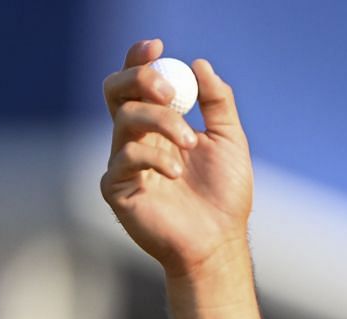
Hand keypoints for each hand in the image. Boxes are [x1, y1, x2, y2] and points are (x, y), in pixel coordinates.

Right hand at [100, 40, 253, 278]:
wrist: (220, 241)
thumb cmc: (225, 196)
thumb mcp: (229, 141)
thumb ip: (218, 102)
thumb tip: (200, 65)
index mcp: (159, 124)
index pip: (138, 83)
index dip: (140, 60)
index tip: (157, 47)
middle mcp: (136, 139)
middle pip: (117, 90)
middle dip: (141, 79)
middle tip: (170, 92)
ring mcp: (123, 162)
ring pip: (125, 119)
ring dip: (161, 122)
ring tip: (190, 142)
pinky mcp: (117, 188)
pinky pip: (124, 158)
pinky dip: (153, 158)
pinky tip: (176, 175)